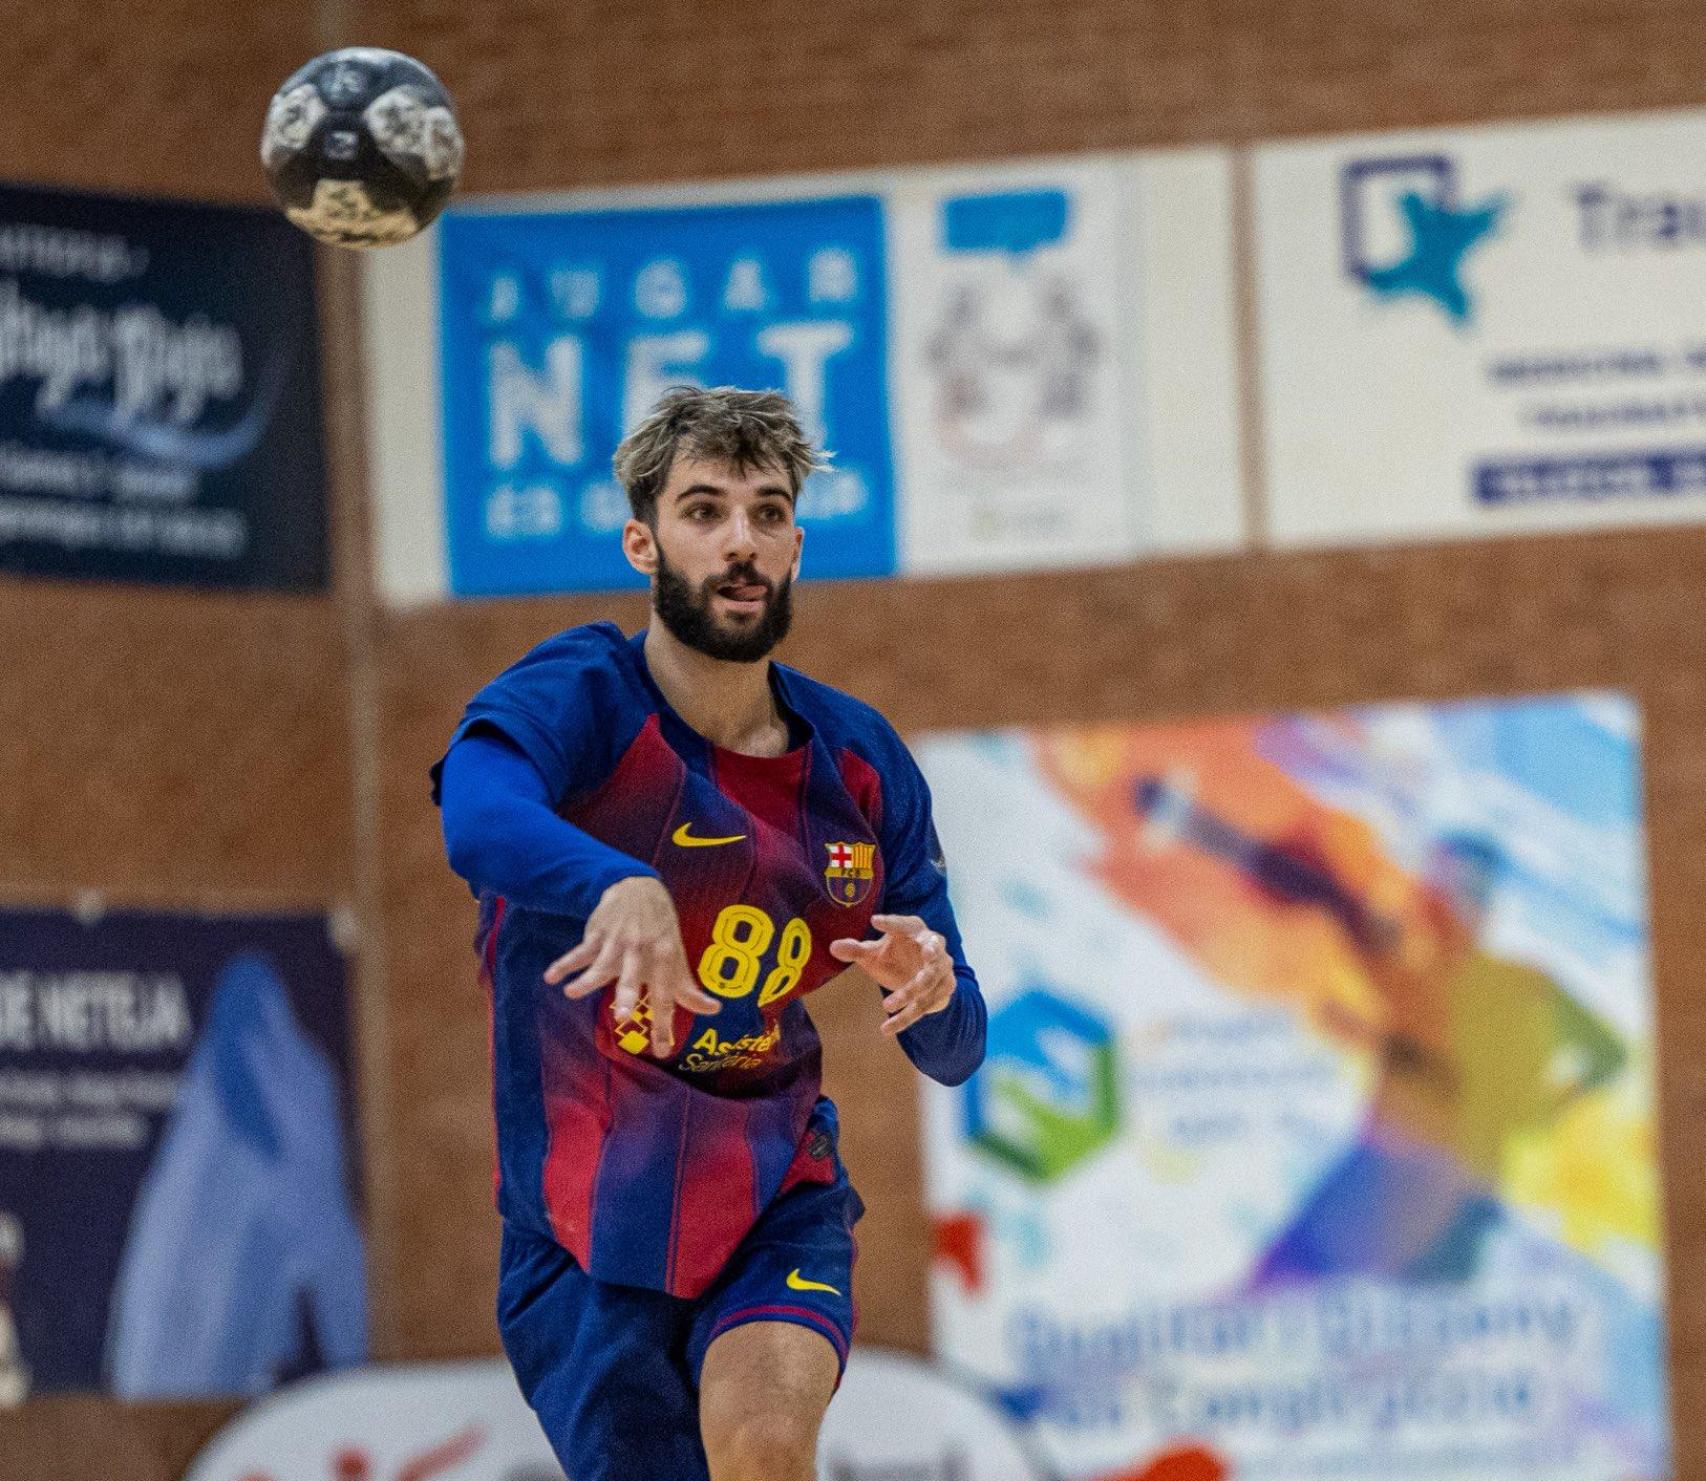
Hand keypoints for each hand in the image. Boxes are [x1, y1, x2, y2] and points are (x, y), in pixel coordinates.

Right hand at [543, 876, 720, 1054]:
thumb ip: (688, 987)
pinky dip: (564, 965)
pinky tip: (550, 977)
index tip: (661, 1051)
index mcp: (665, 958)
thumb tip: (713, 1010)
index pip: (665, 996)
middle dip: (628, 996)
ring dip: (586, 979)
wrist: (639, 887)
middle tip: (623, 1019)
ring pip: (601, 964)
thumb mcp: (676, 954)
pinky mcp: (598, 934)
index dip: (664, 1024)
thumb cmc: (660, 929)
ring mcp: (618, 941)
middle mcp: (642, 950)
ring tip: (571, 994)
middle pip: (633, 977)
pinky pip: (579, 951)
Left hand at [828, 913, 955, 1037]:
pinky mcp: (945, 988)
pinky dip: (907, 1017)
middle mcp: (934, 945)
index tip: (874, 921)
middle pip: (931, 951)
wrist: (922, 978)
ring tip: (886, 1005)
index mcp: (914, 929)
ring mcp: (942, 967)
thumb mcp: (875, 953)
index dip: (891, 922)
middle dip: (930, 953)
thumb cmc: (896, 957)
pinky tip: (888, 1027)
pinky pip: (926, 1004)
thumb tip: (832, 947)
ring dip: (909, 993)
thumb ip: (856, 950)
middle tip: (927, 953)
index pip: (904, 923)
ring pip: (928, 981)